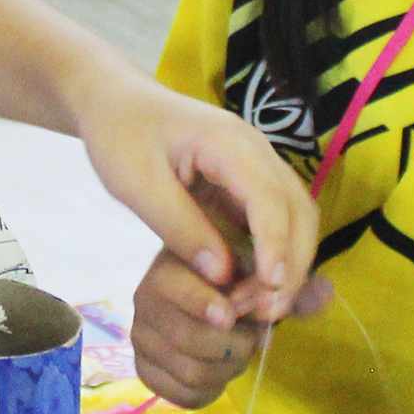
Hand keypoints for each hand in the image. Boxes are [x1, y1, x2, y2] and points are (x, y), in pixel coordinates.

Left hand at [73, 68, 318, 328]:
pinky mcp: (248, 181)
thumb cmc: (120, 136)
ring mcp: (257, 164)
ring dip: (288, 262)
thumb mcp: (137, 185)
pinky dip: (274, 254)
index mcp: (229, 143)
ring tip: (261, 307)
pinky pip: (276, 218)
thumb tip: (221, 275)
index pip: (270, 199)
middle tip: (265, 313)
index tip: (269, 290)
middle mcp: (256, 151)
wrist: (115, 101)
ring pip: (296, 216)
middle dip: (291, 263)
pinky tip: (254, 286)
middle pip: (298, 209)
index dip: (276, 247)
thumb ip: (178, 227)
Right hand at [131, 246, 331, 408]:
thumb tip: (325, 292)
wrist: (204, 295)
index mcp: (170, 266)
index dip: (204, 305)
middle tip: (250, 337)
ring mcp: (141, 336)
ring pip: (192, 372)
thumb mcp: (262, 274)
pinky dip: (209, 390)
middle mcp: (145, 299)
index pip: (175, 289)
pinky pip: (181, 395)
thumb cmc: (235, 278)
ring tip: (235, 351)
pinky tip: (217, 370)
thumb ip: (291, 285)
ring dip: (227, 369)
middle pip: (192, 340)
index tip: (230, 316)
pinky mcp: (144, 369)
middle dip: (234, 345)